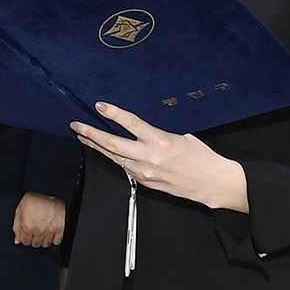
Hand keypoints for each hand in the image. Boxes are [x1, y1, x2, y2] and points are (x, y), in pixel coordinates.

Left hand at [13, 192, 66, 247]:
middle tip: (35, 231)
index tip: (27, 233)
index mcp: (28, 227)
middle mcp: (39, 230)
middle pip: (35, 244)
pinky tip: (51, 233)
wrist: (47, 191)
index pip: (25, 242)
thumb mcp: (19, 212)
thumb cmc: (33, 199)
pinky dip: (54, 239)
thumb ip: (17, 228)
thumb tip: (17, 240)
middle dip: (34, 238)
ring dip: (43, 239)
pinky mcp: (60, 228)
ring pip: (46, 244)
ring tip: (43, 231)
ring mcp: (50, 230)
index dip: (25, 237)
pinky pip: (57, 241)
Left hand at [72, 102, 250, 212]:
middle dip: (91, 133)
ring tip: (83, 137)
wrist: (211, 183)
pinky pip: (124, 167)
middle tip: (77, 126)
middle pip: (112, 144)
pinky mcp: (144, 182)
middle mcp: (149, 158)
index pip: (131, 124)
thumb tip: (140, 126)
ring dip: (97, 146)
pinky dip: (113, 157)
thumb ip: (158, 132)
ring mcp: (145, 172)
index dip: (113, 114)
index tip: (100, 106)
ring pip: (114, 157)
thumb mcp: (182, 136)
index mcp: (161, 142)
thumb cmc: (202, 158)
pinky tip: (105, 151)